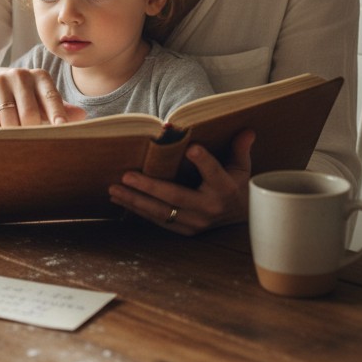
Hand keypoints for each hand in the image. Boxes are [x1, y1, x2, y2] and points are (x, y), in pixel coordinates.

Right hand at [0, 67, 84, 131]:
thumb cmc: (20, 94)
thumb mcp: (40, 96)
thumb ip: (59, 107)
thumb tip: (82, 115)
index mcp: (40, 77)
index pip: (51, 98)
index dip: (57, 115)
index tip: (62, 129)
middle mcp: (21, 75)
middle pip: (30, 115)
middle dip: (31, 131)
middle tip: (32, 141)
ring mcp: (0, 82)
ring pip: (9, 121)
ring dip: (12, 133)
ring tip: (13, 132)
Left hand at [107, 130, 254, 234]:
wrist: (241, 219)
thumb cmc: (236, 185)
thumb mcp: (242, 168)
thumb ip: (240, 149)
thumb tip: (247, 130)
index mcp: (225, 189)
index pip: (214, 173)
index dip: (204, 162)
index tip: (192, 148)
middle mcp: (209, 209)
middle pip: (176, 197)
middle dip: (150, 187)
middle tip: (127, 175)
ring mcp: (195, 223)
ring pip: (161, 212)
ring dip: (135, 201)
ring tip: (114, 189)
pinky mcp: (184, 231)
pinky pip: (157, 220)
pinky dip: (137, 210)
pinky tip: (119, 199)